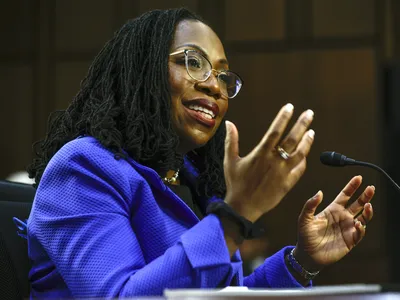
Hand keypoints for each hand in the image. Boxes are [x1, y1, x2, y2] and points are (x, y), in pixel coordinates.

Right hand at [223, 104, 314, 221]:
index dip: (283, 118)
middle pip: (292, 139)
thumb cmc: (235, 183)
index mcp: (260, 154)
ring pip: (300, 154)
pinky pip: (299, 170)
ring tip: (312, 132)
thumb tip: (229, 124)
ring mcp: (283, 173)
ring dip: (307, 142)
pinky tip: (305, 155)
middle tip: (309, 113)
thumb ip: (231, 141)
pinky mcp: (287, 184)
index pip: (275, 131)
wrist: (242, 207)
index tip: (290, 107)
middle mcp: (274, 161)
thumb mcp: (230, 161)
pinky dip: (303, 161)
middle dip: (302, 124)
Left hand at [294, 176, 373, 270]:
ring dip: (367, 211)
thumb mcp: (304, 218)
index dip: (352, 187)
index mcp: (332, 210)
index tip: (358, 177)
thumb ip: (310, 205)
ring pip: (363, 217)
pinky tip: (358, 223)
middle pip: (357, 204)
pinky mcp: (350, 240)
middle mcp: (342, 217)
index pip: (345, 195)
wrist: (308, 255)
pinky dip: (361, 228)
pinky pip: (359, 233)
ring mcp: (347, 228)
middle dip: (365, 196)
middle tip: (371, 188)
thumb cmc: (305, 236)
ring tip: (368, 206)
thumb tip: (319, 192)